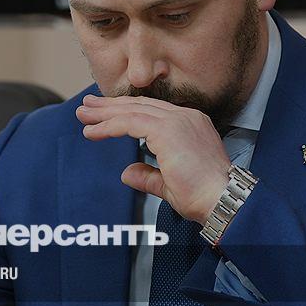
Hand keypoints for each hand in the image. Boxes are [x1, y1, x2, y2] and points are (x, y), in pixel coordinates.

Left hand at [75, 94, 229, 224]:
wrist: (222, 200)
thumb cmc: (204, 196)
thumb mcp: (170, 184)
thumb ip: (149, 176)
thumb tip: (128, 173)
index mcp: (191, 123)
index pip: (152, 111)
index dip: (125, 111)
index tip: (104, 115)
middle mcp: (185, 117)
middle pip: (140, 105)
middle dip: (110, 106)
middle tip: (87, 108)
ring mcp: (178, 121)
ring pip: (132, 111)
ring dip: (104, 114)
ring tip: (83, 116)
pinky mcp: (168, 130)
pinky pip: (130, 123)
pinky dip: (109, 126)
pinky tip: (94, 131)